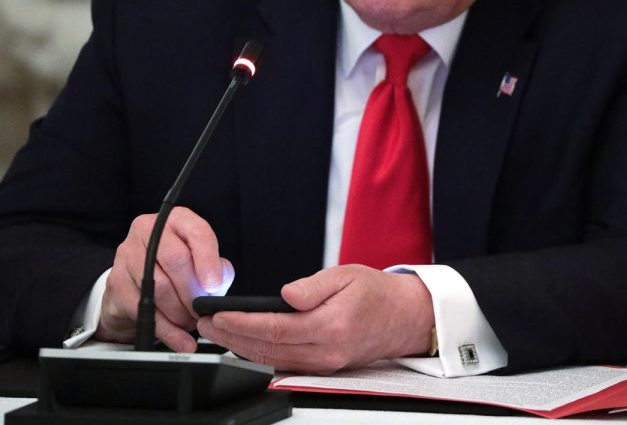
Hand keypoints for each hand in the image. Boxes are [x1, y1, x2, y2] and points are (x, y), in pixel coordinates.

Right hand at [96, 206, 233, 351]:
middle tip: (202, 310)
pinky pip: (143, 309)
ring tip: (191, 322)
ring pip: (159, 286)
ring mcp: (128, 253)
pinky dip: (166, 329)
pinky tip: (180, 338)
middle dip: (193, 291)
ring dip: (180, 312)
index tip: (214, 286)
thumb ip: (217, 268)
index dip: (208, 261)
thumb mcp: (201, 260)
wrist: (135, 280)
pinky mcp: (116, 280)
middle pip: (175, 259)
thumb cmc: (175, 267)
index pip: (197, 232)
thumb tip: (218, 283)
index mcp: (176, 220)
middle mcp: (150, 230)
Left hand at [197, 265, 434, 373]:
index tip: (218, 314)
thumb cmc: (378, 293)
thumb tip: (285, 295)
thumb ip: (314, 285)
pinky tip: (244, 343)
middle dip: (231, 337)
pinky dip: (260, 354)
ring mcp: (325, 364)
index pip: (275, 328)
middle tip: (205, 324)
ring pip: (272, 361)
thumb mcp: (347, 274)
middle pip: (267, 349)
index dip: (242, 322)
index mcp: (331, 325)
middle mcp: (326, 351)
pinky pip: (284, 364)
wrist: (405, 317)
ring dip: (240, 347)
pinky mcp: (324, 368)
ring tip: (217, 332)